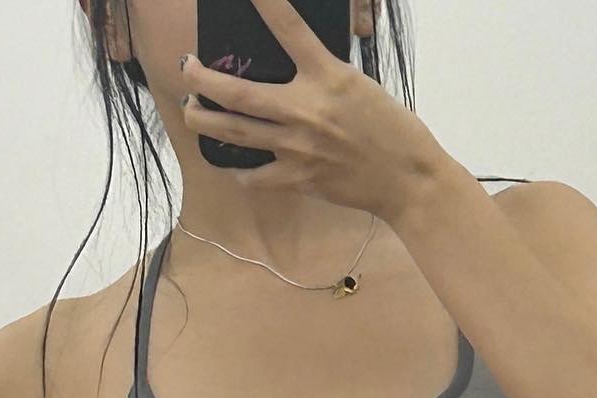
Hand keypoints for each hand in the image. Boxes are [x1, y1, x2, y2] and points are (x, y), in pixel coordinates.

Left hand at [180, 0, 448, 221]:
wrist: (407, 180)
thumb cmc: (391, 131)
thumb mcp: (358, 85)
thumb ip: (322, 74)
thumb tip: (297, 64)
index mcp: (327, 76)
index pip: (288, 28)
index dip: (264, 3)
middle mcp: (305, 110)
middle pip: (237, 93)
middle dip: (202, 80)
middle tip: (189, 69)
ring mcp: (298, 147)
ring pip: (235, 133)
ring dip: (204, 121)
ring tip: (192, 112)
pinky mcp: (300, 178)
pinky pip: (256, 176)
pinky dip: (241, 170)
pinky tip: (233, 162)